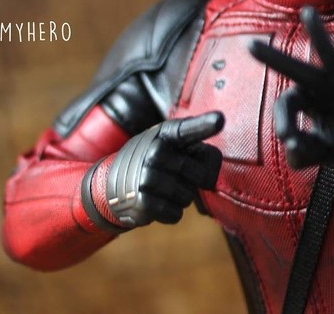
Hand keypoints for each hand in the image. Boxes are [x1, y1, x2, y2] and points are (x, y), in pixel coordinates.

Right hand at [98, 112, 223, 227]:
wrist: (113, 185)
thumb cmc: (156, 163)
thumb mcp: (172, 147)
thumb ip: (198, 152)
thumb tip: (211, 174)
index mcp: (166, 134)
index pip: (187, 130)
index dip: (204, 125)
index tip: (220, 120)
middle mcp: (154, 151)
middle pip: (197, 175)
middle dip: (193, 181)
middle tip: (174, 176)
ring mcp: (146, 176)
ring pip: (187, 196)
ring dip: (181, 198)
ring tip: (163, 189)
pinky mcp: (142, 202)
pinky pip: (175, 213)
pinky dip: (171, 213)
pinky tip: (157, 203)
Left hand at [250, 8, 333, 168]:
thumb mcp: (320, 153)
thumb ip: (301, 155)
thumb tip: (291, 144)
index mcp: (308, 101)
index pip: (287, 104)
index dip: (284, 120)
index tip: (290, 139)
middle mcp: (321, 86)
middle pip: (294, 69)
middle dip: (272, 59)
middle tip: (250, 46)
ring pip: (326, 52)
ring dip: (317, 32)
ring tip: (307, 12)